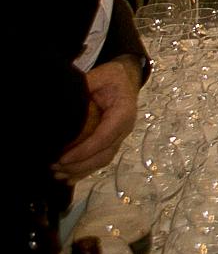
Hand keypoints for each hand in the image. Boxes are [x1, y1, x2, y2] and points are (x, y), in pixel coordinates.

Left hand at [53, 57, 141, 181]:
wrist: (125, 80)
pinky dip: (85, 171)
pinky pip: (101, 160)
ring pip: (103, 160)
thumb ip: (85, 85)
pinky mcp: (112, 142)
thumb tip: (62, 98)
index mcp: (123, 112)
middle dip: (80, 165)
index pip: (105, 136)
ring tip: (57, 174)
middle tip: (55, 168)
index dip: (84, 150)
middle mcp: (125, 129)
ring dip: (81, 171)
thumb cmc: (112, 78)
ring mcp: (119, 137)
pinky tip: (69, 178)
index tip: (62, 158)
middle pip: (104, 154)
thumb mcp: (101, 75)